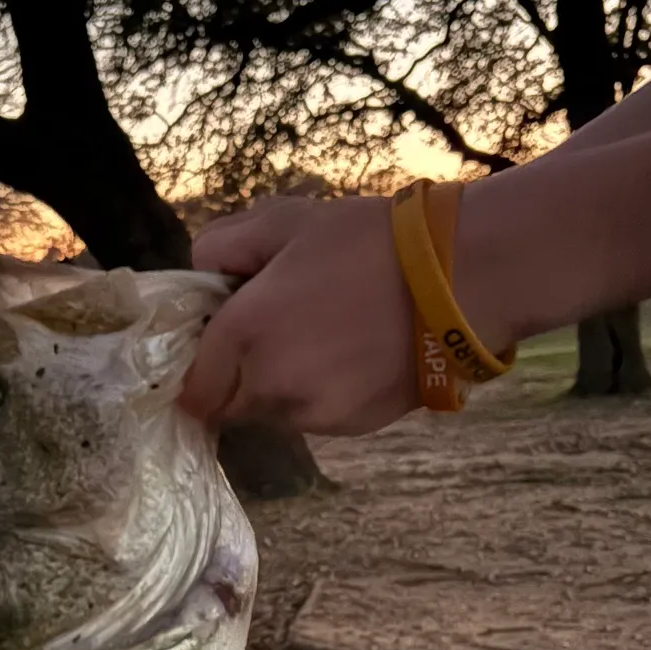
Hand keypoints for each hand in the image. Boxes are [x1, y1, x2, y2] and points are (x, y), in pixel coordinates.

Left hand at [180, 195, 419, 434]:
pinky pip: (315, 417)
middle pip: (229, 405)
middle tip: (271, 331)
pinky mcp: (353, 427)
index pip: (192, 388)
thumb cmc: (367, 242)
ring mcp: (313, 413)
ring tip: (319, 337)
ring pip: (272, 414)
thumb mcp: (283, 222)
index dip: (199, 366)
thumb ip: (222, 247)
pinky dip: (319, 395)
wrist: (458, 281)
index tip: (218, 339)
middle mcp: (270, 385)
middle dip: (236, 376)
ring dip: (278, 387)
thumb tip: (201, 276)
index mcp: (243, 334)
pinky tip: (350, 355)